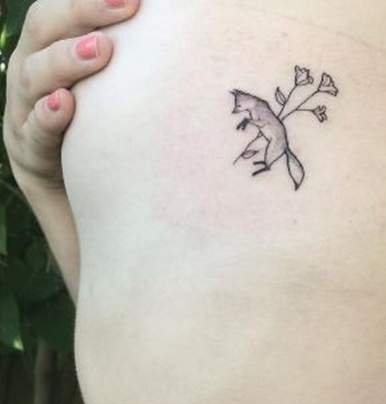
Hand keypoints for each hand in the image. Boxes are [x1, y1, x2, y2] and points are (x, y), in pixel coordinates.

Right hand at [2, 0, 139, 296]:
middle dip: (81, 13)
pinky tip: (68, 105)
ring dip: (66, 61)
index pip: (65, 12)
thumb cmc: (141, 167)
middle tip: (126, 8)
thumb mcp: (143, 115)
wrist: (121, 232)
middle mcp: (39, 83)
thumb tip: (192, 28)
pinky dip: (47, 117)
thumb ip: (150, 76)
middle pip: (43, 30)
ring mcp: (25, 120)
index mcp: (64, 60)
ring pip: (31, 77)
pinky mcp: (27, 163)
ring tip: (101, 51)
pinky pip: (30, 133)